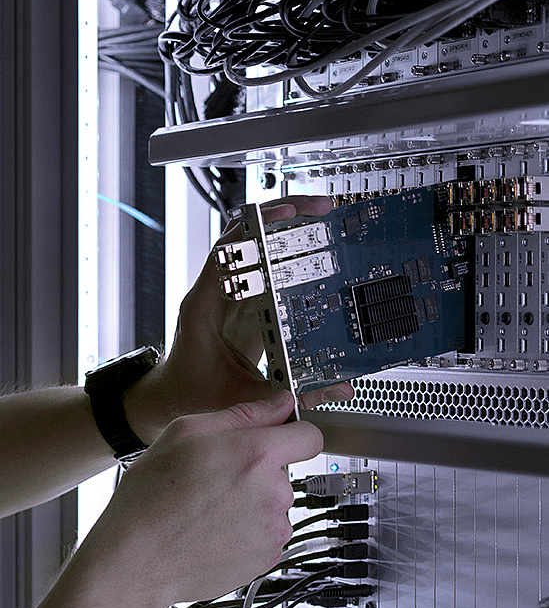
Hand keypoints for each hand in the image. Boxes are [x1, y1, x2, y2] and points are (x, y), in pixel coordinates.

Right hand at [84, 391, 322, 607]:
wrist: (137, 559)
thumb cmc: (153, 494)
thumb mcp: (188, 431)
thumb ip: (244, 413)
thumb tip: (280, 403)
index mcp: (257, 454)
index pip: (309, 436)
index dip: (293, 433)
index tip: (278, 436)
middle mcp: (274, 492)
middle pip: (284, 469)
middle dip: (259, 468)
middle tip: (217, 475)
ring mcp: (274, 528)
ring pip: (275, 501)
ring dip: (253, 499)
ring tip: (210, 505)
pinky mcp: (267, 557)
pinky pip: (267, 530)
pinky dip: (248, 528)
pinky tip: (215, 528)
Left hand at [127, 196, 353, 441]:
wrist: (171, 398)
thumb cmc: (191, 394)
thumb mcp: (243, 397)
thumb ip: (289, 396)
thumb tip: (335, 386)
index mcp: (203, 306)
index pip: (226, 251)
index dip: (256, 228)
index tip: (286, 214)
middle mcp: (213, 293)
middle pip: (242, 237)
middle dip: (279, 217)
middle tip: (316, 209)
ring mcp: (226, 295)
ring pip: (251, 247)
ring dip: (281, 230)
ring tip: (317, 219)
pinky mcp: (240, 303)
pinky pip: (261, 268)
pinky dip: (283, 254)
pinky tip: (309, 250)